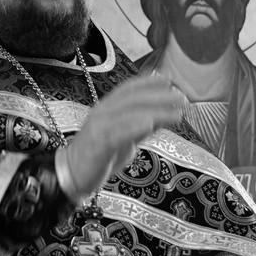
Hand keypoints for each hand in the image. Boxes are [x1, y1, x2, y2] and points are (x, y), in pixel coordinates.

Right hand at [61, 75, 181, 196]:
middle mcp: (102, 113)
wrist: (72, 174)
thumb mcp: (124, 139)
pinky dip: (134, 126)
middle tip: (182, 98)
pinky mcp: (99, 144)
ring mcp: (99, 127)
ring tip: (177, 114)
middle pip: (133, 99)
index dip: (148, 83)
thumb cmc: (99, 156)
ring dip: (156, 112)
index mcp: (107, 108)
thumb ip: (140, 128)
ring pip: (129, 114)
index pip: (128, 89)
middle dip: (160, 96)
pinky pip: (118, 133)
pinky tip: (150, 124)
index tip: (169, 80)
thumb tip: (161, 119)